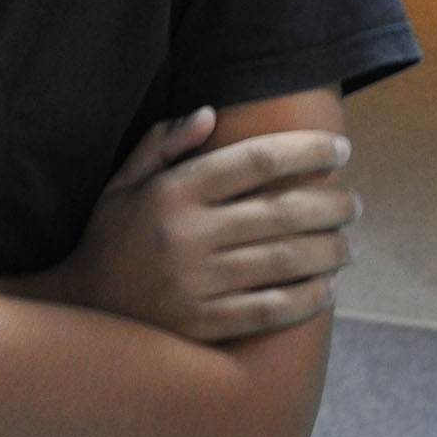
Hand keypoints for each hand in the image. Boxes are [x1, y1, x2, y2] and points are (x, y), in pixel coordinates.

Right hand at [40, 111, 359, 343]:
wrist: (81, 311)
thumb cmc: (110, 237)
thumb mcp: (123, 181)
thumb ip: (163, 144)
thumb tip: (210, 112)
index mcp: (173, 191)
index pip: (256, 160)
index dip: (306, 152)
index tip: (340, 151)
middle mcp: (188, 234)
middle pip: (282, 211)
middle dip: (331, 204)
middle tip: (355, 202)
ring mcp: (197, 282)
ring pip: (284, 261)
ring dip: (329, 250)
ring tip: (351, 243)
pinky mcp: (204, 324)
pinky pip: (270, 309)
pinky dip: (307, 298)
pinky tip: (329, 287)